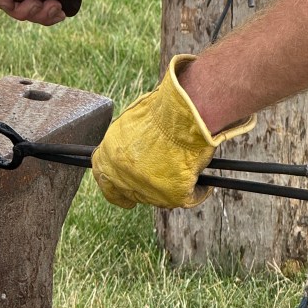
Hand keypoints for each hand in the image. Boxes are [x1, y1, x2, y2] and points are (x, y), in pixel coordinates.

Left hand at [91, 55, 255, 208]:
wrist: (181, 113)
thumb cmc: (160, 110)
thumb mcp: (132, 123)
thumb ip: (128, 142)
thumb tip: (134, 150)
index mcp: (109, 154)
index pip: (103, 178)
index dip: (113, 184)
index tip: (121, 188)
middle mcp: (123, 175)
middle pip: (129, 191)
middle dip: (141, 188)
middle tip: (157, 183)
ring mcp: (148, 189)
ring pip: (159, 197)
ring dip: (169, 187)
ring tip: (184, 170)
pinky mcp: (174, 196)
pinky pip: (189, 197)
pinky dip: (198, 190)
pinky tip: (204, 181)